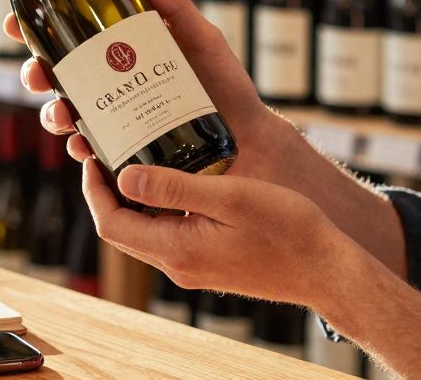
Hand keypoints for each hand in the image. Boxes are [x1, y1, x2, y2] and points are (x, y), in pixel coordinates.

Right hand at [5, 0, 298, 185]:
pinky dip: (79, 150)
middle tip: (37, 76)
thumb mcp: (202, 40)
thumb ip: (175, 7)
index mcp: (119, 53)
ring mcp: (113, 119)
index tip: (16, 23)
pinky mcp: (122, 151)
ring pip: (65, 115)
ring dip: (53, 116)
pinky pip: (89, 152)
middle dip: (34, 74)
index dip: (34, 29)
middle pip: (55, 77)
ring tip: (63, 116)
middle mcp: (109, 84)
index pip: (68, 36)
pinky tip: (82, 148)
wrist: (248, 137)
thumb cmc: (226, 85)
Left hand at [82, 157, 341, 306]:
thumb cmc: (289, 230)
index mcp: (178, 250)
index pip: (112, 223)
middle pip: (122, 230)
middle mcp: (179, 266)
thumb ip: (174, 187)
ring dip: (133, 200)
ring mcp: (193, 268)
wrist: (328, 269)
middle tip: (107, 152)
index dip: (94, 190)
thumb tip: (124, 177)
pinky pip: (168, 236)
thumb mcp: (230, 196)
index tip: (93, 156)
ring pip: (144, 233)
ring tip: (135, 159)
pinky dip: (158, 209)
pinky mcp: (208, 264)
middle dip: (108, 192)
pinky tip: (172, 182)